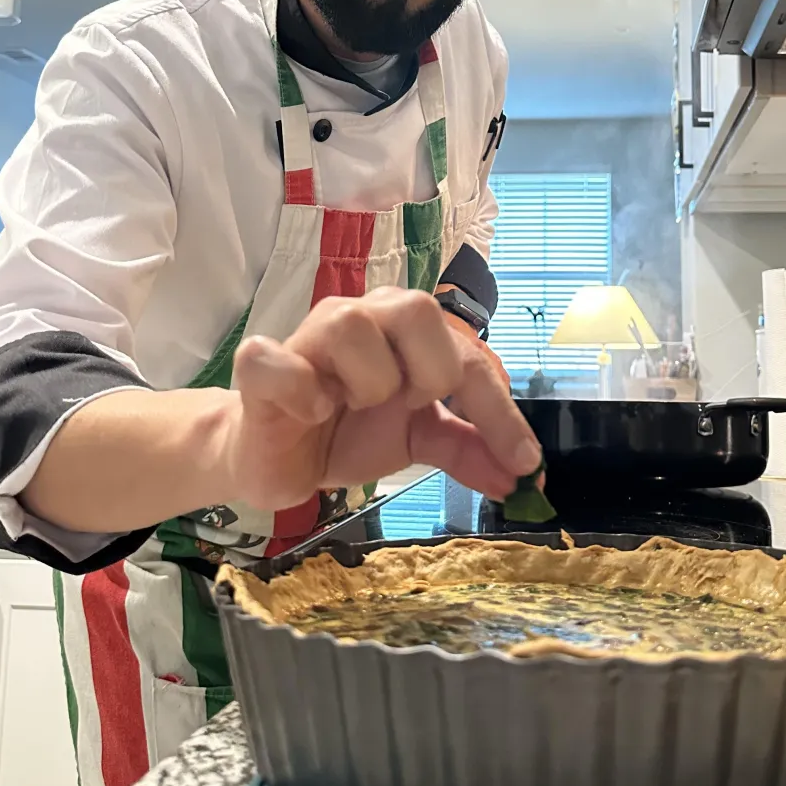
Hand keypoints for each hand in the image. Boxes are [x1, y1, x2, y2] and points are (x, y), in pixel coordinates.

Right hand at [218, 288, 540, 510]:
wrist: (275, 458)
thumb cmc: (346, 432)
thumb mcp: (417, 442)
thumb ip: (469, 450)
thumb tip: (523, 476)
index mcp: (404, 332)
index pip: (467, 356)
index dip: (499, 411)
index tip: (523, 462)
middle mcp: (361, 318)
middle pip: (416, 308)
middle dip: (429, 371)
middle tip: (412, 407)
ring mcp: (308, 338)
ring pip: (351, 325)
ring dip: (366, 381)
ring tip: (351, 407)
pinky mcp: (261, 367)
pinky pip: (276, 357)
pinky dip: (301, 388)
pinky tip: (313, 411)